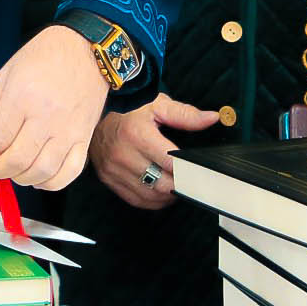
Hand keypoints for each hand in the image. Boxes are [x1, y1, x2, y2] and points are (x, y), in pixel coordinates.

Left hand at [0, 25, 110, 191]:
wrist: (86, 49)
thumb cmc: (42, 58)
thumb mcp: (6, 77)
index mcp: (22, 97)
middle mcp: (46, 116)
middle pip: (17, 161)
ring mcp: (68, 130)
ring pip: (41, 172)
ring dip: (20, 178)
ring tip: (12, 170)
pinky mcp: (84, 138)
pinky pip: (69, 172)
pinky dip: (50, 183)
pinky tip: (37, 177)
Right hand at [90, 94, 221, 208]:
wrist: (95, 113)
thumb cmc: (127, 109)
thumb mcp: (157, 105)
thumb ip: (186, 115)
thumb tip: (211, 118)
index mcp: (137, 134)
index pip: (171, 164)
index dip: (189, 170)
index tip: (199, 171)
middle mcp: (123, 154)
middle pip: (162, 184)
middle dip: (179, 184)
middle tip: (190, 180)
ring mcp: (113, 168)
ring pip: (150, 196)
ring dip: (167, 195)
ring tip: (175, 185)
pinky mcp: (107, 178)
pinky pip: (134, 199)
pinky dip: (151, 200)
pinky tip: (159, 191)